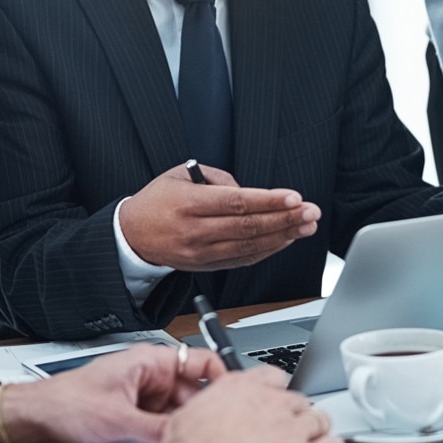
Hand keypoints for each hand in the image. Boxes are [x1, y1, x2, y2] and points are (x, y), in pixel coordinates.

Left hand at [1, 344, 229, 442]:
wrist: (34, 423)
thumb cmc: (64, 404)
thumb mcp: (118, 420)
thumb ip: (158, 432)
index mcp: (150, 361)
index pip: (202, 362)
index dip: (223, 380)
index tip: (236, 402)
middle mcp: (151, 378)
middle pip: (195, 395)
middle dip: (202, 416)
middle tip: (214, 437)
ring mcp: (145, 400)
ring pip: (180, 416)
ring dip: (183, 431)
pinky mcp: (137, 420)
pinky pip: (164, 430)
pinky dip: (169, 441)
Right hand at [121, 163, 319, 271]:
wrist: (131, 236)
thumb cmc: (157, 201)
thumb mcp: (179, 175)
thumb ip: (218, 179)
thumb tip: (249, 193)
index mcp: (188, 203)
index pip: (236, 203)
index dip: (268, 202)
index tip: (294, 197)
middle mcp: (195, 231)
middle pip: (248, 227)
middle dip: (285, 219)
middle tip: (310, 211)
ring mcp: (201, 253)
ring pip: (249, 246)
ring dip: (282, 236)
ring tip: (306, 226)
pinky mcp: (205, 267)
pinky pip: (242, 259)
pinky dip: (267, 251)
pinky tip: (284, 240)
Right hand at [157, 367, 345, 442]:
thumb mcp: (187, 417)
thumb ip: (209, 411)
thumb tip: (206, 418)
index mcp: (242, 388)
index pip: (274, 377)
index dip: (277, 393)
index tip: (275, 404)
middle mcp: (272, 404)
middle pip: (299, 402)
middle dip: (294, 417)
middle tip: (285, 434)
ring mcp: (291, 431)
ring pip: (320, 421)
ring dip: (315, 433)